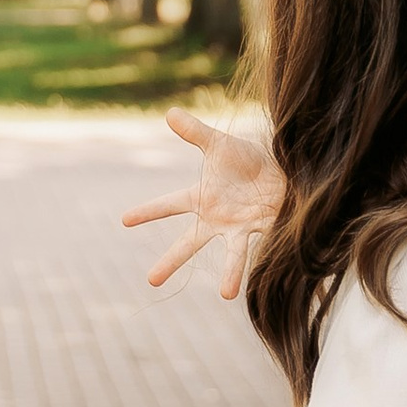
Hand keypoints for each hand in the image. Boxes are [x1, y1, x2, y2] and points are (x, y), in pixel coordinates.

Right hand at [119, 108, 283, 299]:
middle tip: (151, 280)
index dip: (148, 211)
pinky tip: (266, 279)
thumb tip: (169, 112)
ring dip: (230, 273)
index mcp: (203, 199)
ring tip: (226, 294)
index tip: (124, 220)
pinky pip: (263, 245)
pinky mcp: (264, 230)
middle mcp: (217, 219)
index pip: (169, 205)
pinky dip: (266, 258)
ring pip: (233, 254)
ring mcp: (240, 228)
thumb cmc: (248, 160)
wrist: (282, 169)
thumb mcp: (220, 144)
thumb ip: (195, 133)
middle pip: (190, 243)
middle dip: (171, 261)